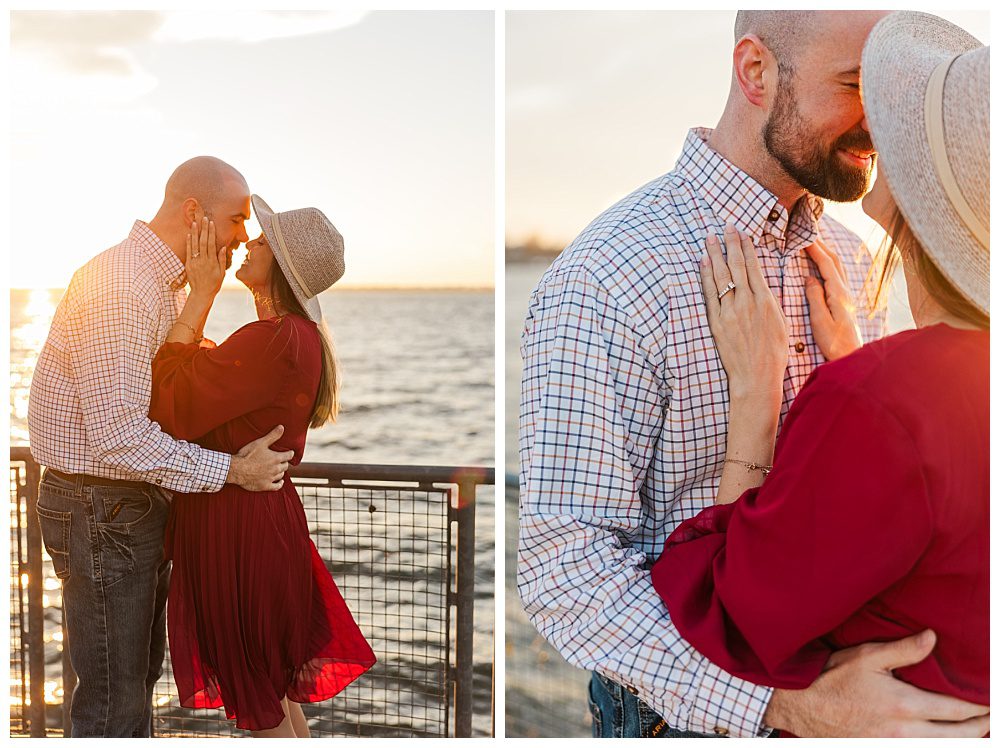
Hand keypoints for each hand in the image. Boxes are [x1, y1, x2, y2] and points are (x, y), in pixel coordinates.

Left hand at [185, 217, 226, 301]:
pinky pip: (188, 251)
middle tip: (204, 218)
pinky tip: (189, 234)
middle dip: (204, 229)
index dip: (211, 233)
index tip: (211, 223)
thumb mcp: (222, 273)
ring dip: (195, 233)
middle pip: (203, 242)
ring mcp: (194, 262)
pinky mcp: (188, 264)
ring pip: (194, 245)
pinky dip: (189, 242)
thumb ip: (222, 260)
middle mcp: (203, 261)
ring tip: (195, 222)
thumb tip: (223, 247)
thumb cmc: (214, 283)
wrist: (201, 293)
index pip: (211, 244)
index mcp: (212, 262)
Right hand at [227, 424, 293, 491]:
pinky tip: (280, 482)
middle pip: (285, 466)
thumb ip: (272, 436)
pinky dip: (280, 484)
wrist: (237, 469)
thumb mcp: (260, 442)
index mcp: (276, 458)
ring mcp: (271, 478)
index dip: (290, 453)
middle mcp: (275, 469)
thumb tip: (282, 427)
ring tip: (279, 469)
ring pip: (281, 475)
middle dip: (284, 462)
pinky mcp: (265, 486)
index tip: (289, 452)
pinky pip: (277, 486)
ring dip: (281, 471)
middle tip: (282, 460)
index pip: (289, 455)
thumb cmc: (247, 455)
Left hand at [701, 224, 787, 406]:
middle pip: (736, 265)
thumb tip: (761, 285)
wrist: (756, 376)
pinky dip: (705, 276)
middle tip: (724, 227)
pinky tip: (703, 263)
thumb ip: (769, 301)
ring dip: (715, 254)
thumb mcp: (780, 322)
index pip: (753, 266)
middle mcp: (747, 302)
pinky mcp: (716, 322)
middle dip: (730, 244)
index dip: (746, 247)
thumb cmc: (773, 353)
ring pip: (721, 276)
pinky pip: (709, 294)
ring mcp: (730, 311)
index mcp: (765, 300)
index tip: (741, 233)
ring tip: (710, 238)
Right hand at [764, 630, 989, 736]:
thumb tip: (933, 638)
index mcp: (904, 705)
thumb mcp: (866, 657)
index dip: (980, 706)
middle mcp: (905, 731)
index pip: (958, 710)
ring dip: (964, 739)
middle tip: (992, 715)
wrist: (801, 706)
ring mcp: (895, 745)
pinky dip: (939, 744)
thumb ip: (903, 650)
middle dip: (982, 727)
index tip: (991, 699)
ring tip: (977, 730)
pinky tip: (942, 737)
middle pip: (959, 736)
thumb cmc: (831, 678)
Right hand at [804, 239, 862, 360]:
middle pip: (834, 262)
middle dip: (822, 246)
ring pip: (837, 268)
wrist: (851, 357)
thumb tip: (810, 278)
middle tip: (808, 233)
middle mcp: (845, 292)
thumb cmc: (834, 343)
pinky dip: (829, 265)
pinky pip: (837, 277)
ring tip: (815, 244)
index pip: (825, 264)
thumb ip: (815, 297)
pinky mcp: (845, 303)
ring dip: (826, 254)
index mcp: (838, 293)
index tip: (803, 237)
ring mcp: (847, 297)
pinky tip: (824, 267)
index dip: (815, 249)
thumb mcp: (820, 320)